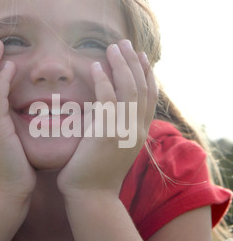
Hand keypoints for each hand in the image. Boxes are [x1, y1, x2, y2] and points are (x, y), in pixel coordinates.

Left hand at [57, 39, 157, 198]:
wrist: (91, 197)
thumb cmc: (96, 173)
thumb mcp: (112, 146)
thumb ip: (115, 126)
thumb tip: (107, 108)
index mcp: (140, 132)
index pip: (149, 96)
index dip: (146, 73)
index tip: (139, 56)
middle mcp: (137, 129)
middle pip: (142, 87)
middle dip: (134, 62)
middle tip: (124, 43)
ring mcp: (125, 131)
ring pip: (129, 89)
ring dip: (121, 65)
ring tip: (112, 47)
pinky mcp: (107, 133)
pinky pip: (108, 99)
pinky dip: (103, 80)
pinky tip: (96, 67)